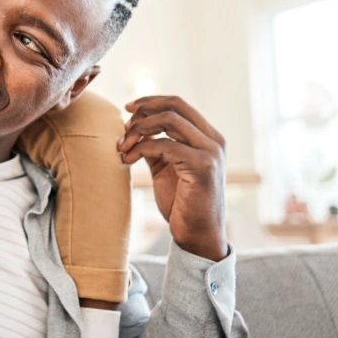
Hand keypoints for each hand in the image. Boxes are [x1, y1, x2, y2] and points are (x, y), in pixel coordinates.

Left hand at [118, 96, 227, 261]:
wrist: (196, 236)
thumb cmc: (180, 202)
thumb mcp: (165, 166)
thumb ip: (154, 144)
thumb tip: (132, 124)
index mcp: (208, 137)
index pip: (178, 103)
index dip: (150, 101)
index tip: (127, 108)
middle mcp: (213, 140)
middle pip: (174, 105)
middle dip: (143, 111)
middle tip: (123, 127)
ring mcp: (211, 152)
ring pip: (168, 120)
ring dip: (139, 128)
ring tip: (123, 145)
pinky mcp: (202, 167)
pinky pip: (164, 145)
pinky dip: (140, 147)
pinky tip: (128, 159)